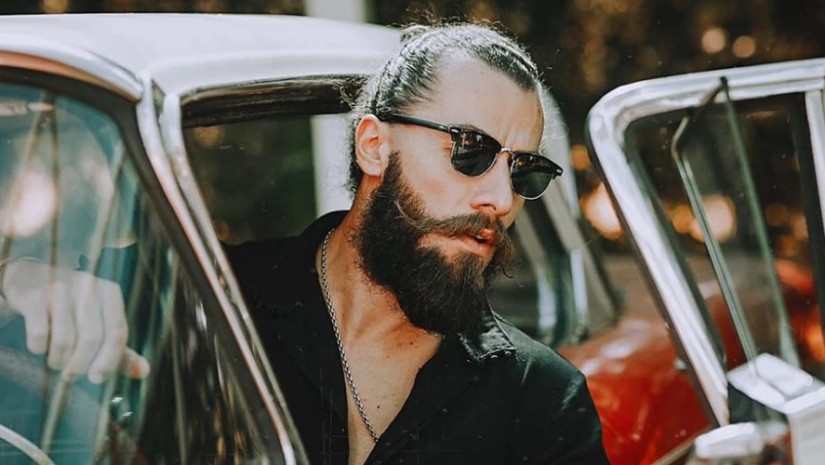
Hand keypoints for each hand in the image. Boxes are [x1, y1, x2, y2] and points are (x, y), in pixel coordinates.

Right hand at [1, 259, 149, 383]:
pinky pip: (40, 333)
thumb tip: (144, 371)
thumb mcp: (100, 321)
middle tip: (71, 376)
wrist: (29, 280)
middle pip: (91, 338)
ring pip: (65, 339)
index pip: (117, 332)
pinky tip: (40, 347)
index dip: (109, 360)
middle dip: (80, 365)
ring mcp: (60, 289)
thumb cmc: (71, 308)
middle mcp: (89, 287)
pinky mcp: (34, 296)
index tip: (97, 378)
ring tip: (56, 363)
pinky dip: (39, 348)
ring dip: (59, 361)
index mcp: (110, 293)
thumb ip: (119, 348)